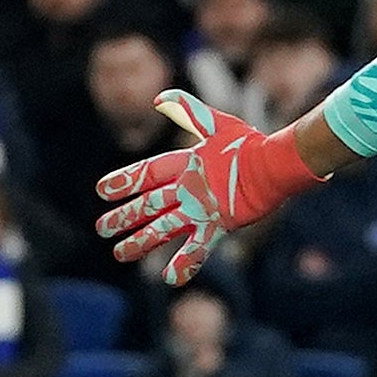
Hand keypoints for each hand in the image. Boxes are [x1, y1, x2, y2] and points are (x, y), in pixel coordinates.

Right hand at [94, 90, 324, 283]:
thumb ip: (189, 111)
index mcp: (184, 166)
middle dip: (125, 217)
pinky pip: (197, 248)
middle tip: (102, 228)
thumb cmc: (248, 144)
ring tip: (120, 254)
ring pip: (164, 229)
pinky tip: (170, 279)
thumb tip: (159, 98)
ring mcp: (201, 210)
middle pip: (148, 206)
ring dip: (142, 242)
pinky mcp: (218, 225)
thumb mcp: (217, 124)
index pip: (147, 174)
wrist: (275, 166)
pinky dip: (185, 263)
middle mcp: (188, 191)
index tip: (101, 190)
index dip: (125, 182)